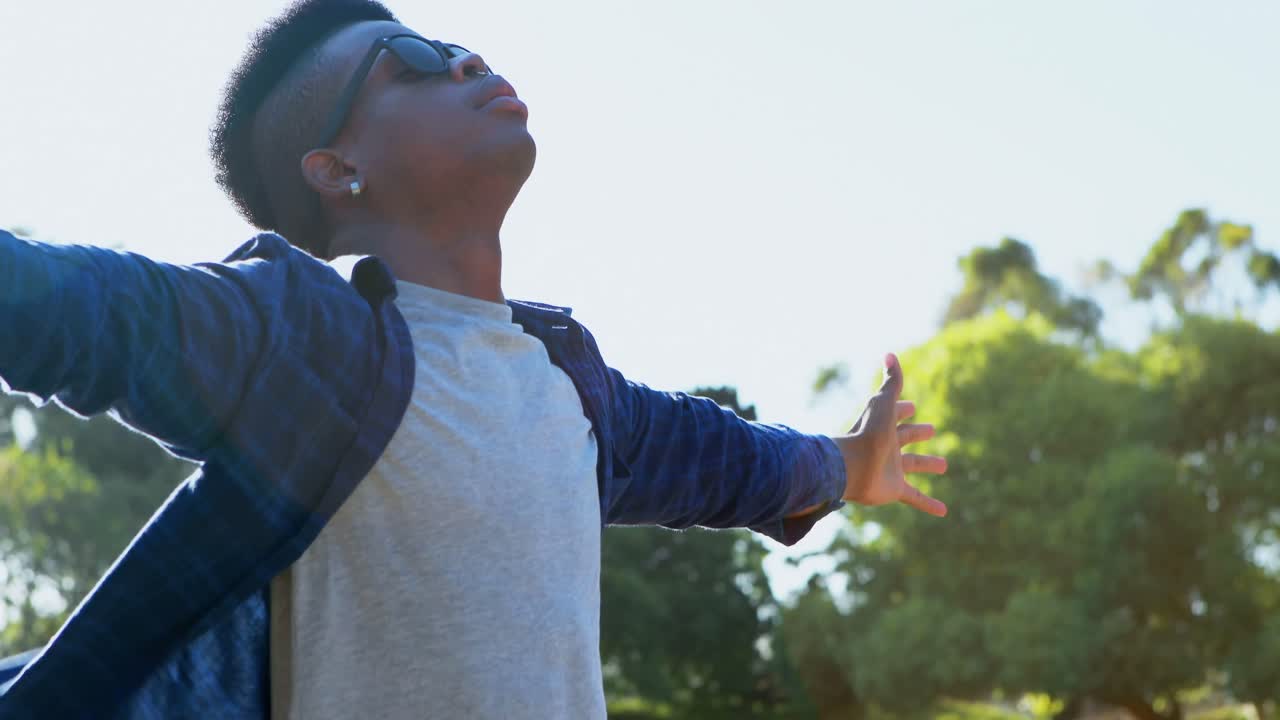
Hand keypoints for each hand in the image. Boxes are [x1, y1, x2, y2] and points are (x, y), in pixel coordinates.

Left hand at [833, 353, 947, 516]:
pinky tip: (944, 512)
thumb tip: (890, 353)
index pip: (893, 414)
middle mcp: (885, 447)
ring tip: (944, 465)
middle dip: (916, 433)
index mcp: (882, 425)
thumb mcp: (883, 403)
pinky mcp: (893, 489)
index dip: (902, 408)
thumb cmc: (867, 433)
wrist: (852, 468)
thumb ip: (891, 381)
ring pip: (911, 466)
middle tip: (931, 429)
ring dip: (926, 464)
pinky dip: (928, 504)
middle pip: (904, 438)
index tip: (912, 405)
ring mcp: (889, 469)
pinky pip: (914, 497)